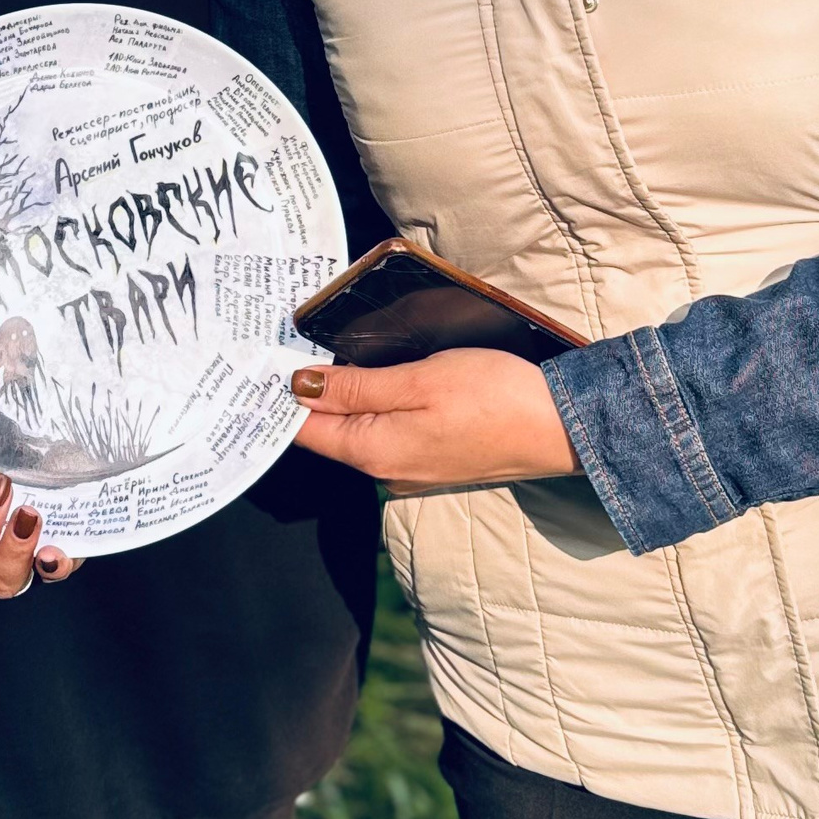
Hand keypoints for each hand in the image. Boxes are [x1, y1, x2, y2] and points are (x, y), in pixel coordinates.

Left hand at [288, 349, 576, 493]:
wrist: (560, 428)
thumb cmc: (494, 398)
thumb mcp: (417, 381)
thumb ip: (356, 387)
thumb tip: (300, 387)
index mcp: (374, 451)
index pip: (305, 431)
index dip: (278, 399)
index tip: (257, 365)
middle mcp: (385, 468)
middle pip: (328, 431)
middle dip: (306, 395)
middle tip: (281, 350)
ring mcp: (411, 467)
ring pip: (357, 430)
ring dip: (338, 398)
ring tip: (321, 357)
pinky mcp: (433, 458)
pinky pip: (385, 431)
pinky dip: (369, 406)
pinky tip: (372, 379)